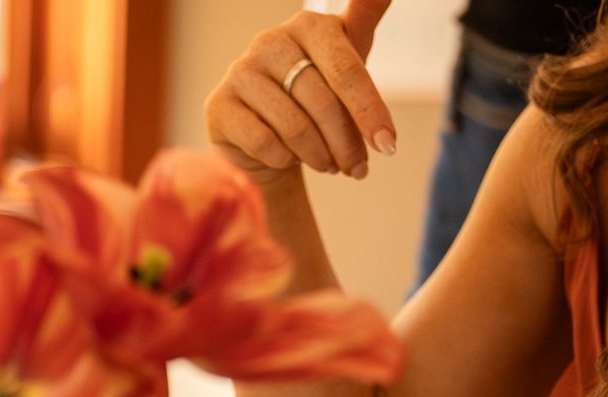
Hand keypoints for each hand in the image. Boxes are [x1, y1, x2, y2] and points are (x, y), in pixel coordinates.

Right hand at [204, 0, 397, 184]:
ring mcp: (240, 71)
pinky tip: (289, 159)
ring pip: (294, 126)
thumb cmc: (314, 91)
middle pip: (323, 102)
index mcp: (307, 24)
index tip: (389, 146)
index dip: (370, 111)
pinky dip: (284, 159)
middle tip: (357, 169)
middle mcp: (269, 40)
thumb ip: (366, 16)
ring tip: (327, 164)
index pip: (347, 71)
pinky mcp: (218, 105)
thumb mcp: (347, 55)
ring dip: (318, 155)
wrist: (264, 130)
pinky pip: (264, 142)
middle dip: (345, 143)